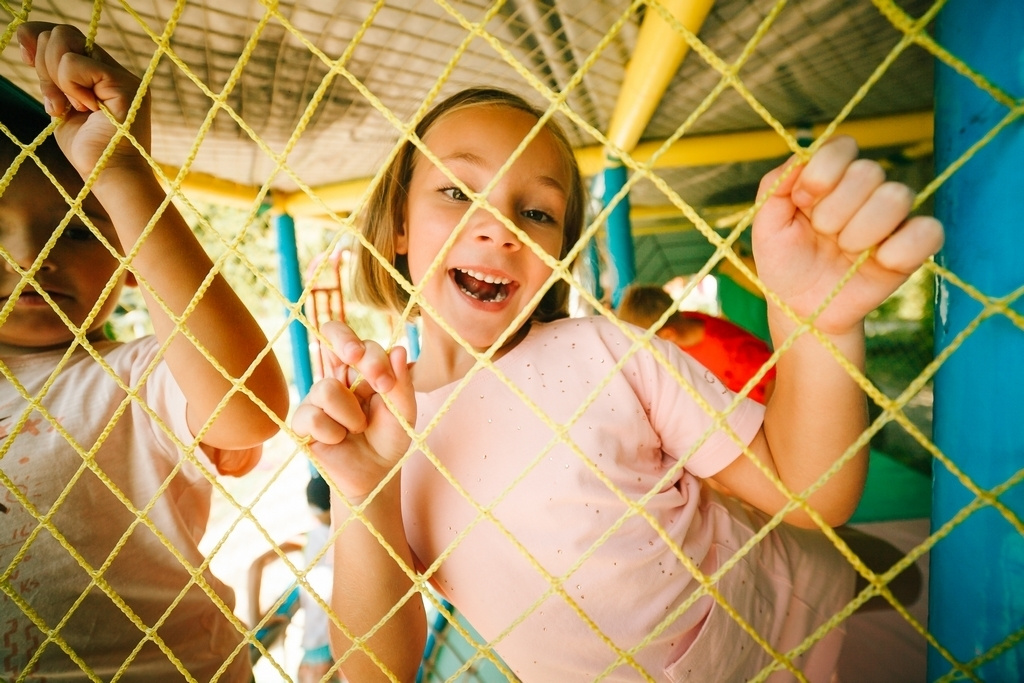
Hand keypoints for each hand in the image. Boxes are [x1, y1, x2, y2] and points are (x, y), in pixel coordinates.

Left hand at [17, 22, 148, 176]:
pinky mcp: (122, 83)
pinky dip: (68, 87)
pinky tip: (84, 109)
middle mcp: (113, 70)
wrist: (112, 177)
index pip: (64, 36)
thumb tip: (31, 47)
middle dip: (44, 66)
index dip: (38, 40)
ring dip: (55, 78)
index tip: (26, 59)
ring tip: (69, 108)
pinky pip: (73, 64)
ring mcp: (120, 75)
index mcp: (100, 74)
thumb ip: (54, 80)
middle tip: (57, 104)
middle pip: (61, 34)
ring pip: (64, 42)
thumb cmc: (91, 153)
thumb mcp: (62, 108)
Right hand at [292, 321, 415, 502]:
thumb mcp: (403, 412)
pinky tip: (338, 441)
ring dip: (351, 416)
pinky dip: (335, 434)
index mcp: (361, 368)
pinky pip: (315, 418)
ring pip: (327, 389)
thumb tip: (397, 348)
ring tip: (357, 429)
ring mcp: (316, 396)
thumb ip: (401, 383)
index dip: (363, 347)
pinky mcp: (302, 422)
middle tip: (367, 371)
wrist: (375, 474)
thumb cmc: (389, 438)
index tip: (382, 379)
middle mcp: (336, 375)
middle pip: (332, 336)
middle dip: (349, 346)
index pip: (354, 338)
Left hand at [752, 136, 943, 336]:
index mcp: (832, 176)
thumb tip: (801, 155)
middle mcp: (866, 189)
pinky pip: (928, 231)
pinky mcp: (913, 247)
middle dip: (834, 211)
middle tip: (823, 235)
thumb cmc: (785, 261)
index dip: (821, 174)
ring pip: (897, 197)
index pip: (842, 146)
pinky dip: (899, 250)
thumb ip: (776, 185)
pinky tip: (877, 263)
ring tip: (845, 251)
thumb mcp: (766, 225)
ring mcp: (893, 217)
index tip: (803, 202)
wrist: (802, 308)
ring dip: (861, 232)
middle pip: (868, 172)